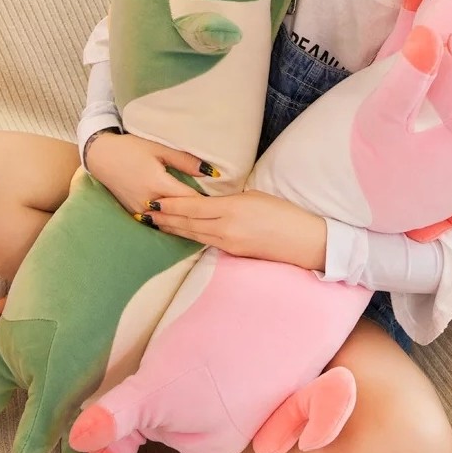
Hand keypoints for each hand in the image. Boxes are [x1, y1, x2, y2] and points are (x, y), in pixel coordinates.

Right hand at [86, 131, 207, 216]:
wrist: (101, 156)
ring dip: (184, 221)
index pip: (189, 199)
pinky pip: (155, 221)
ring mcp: (139, 210)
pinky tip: (182, 223)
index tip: (221, 205)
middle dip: (198, 215)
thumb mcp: (160, 149)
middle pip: (179, 213)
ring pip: (167, 221)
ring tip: (204, 223)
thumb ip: (186, 162)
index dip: (205, 202)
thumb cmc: (132, 148)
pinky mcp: (133, 213)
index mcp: (158, 183)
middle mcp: (149, 201)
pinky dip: (169, 221)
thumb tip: (210, 172)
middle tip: (218, 218)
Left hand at [144, 190, 326, 269]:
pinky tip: (183, 234)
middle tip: (145, 213)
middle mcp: (225, 228)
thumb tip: (214, 204)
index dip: (171, 204)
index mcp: (231, 209)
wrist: (306, 240)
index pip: (192, 206)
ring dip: (174, 229)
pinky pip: (206, 243)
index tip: (154, 200)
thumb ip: (230, 201)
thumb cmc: (285, 213)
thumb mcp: (255, 198)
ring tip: (157, 224)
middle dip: (165, 218)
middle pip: (188, 222)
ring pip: (194, 235)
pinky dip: (191, 237)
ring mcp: (229, 244)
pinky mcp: (234, 254)